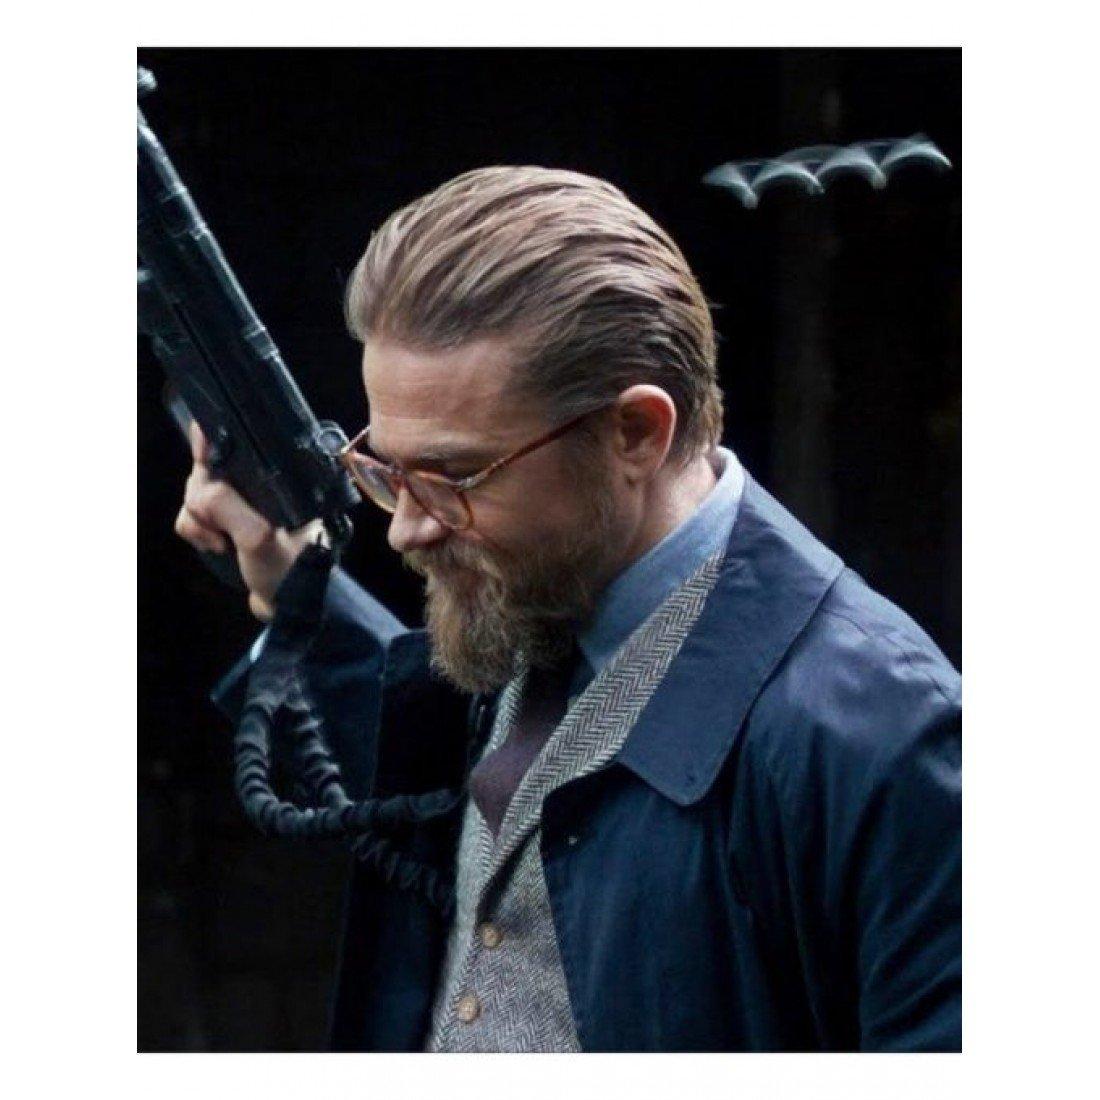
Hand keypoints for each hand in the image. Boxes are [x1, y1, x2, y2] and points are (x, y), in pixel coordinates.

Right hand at [174, 421, 322, 619]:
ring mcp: (236, 504)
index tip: (201, 454)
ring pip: (194, 494)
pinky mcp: (224, 522)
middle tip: (221, 525)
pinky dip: (197, 532)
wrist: (288, 604)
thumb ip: (226, 506)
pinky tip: (218, 547)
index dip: (209, 443)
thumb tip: (201, 487)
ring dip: (201, 521)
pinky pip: (190, 516)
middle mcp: (252, 484)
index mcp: (271, 477)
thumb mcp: (257, 535)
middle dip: (204, 498)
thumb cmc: (287, 566)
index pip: (233, 443)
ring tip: (225, 542)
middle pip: (203, 470)